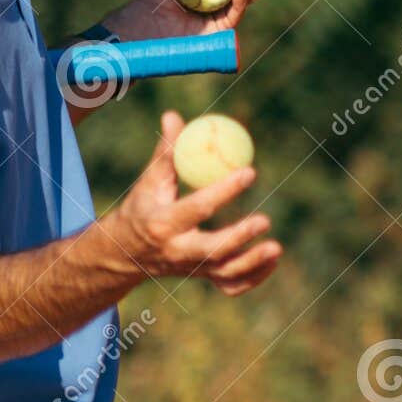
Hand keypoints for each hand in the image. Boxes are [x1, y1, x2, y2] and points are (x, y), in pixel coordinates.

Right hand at [106, 112, 282, 295]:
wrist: (126, 253)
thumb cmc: (143, 207)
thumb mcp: (148, 181)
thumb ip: (166, 152)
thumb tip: (174, 116)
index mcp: (163, 223)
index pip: (197, 207)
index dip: (225, 191)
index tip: (249, 172)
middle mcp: (178, 251)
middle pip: (212, 250)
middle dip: (239, 238)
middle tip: (265, 220)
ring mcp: (192, 269)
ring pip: (225, 273)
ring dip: (253, 264)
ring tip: (276, 248)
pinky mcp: (202, 278)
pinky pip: (231, 286)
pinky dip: (253, 278)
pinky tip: (271, 260)